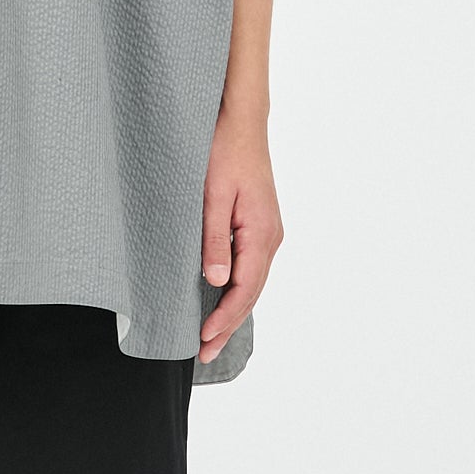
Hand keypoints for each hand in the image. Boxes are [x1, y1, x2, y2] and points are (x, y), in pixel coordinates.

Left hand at [198, 106, 281, 360]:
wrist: (240, 120)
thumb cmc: (223, 151)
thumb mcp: (212, 196)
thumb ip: (215, 240)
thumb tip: (217, 281)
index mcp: (261, 233)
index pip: (244, 288)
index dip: (224, 318)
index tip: (204, 339)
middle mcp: (270, 236)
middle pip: (252, 292)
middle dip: (228, 325)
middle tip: (205, 353)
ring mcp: (268, 231)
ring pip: (253, 282)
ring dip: (233, 310)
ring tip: (213, 336)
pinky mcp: (259, 225)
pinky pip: (252, 267)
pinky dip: (238, 290)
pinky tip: (224, 300)